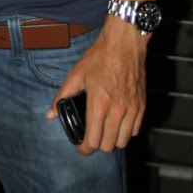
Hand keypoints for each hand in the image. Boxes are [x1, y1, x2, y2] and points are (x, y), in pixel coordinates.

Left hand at [46, 18, 147, 154]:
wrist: (124, 44)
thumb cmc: (100, 57)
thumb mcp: (76, 74)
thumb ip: (62, 96)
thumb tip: (50, 114)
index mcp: (99, 104)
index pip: (93, 140)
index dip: (84, 148)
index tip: (80, 147)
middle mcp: (117, 110)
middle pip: (109, 145)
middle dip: (97, 145)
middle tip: (91, 137)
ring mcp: (131, 109)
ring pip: (123, 141)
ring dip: (112, 140)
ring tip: (104, 132)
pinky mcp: (141, 106)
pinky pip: (135, 131)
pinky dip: (126, 132)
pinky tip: (117, 123)